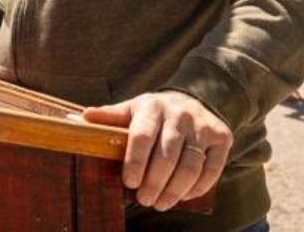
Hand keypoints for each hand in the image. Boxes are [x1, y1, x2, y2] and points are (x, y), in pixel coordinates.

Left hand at [83, 91, 231, 211]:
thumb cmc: (154, 113)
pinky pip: (212, 169)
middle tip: (144, 200)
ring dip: (175, 190)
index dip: (135, 162)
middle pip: (167, 156)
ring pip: (190, 166)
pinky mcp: (222, 137)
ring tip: (160, 203)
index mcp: (151, 106)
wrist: (192, 100)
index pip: (142, 136)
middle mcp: (179, 114)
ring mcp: (202, 125)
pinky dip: (197, 188)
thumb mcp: (130, 110)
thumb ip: (109, 118)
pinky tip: (183, 196)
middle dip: (154, 183)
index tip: (128, 183)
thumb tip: (81, 119)